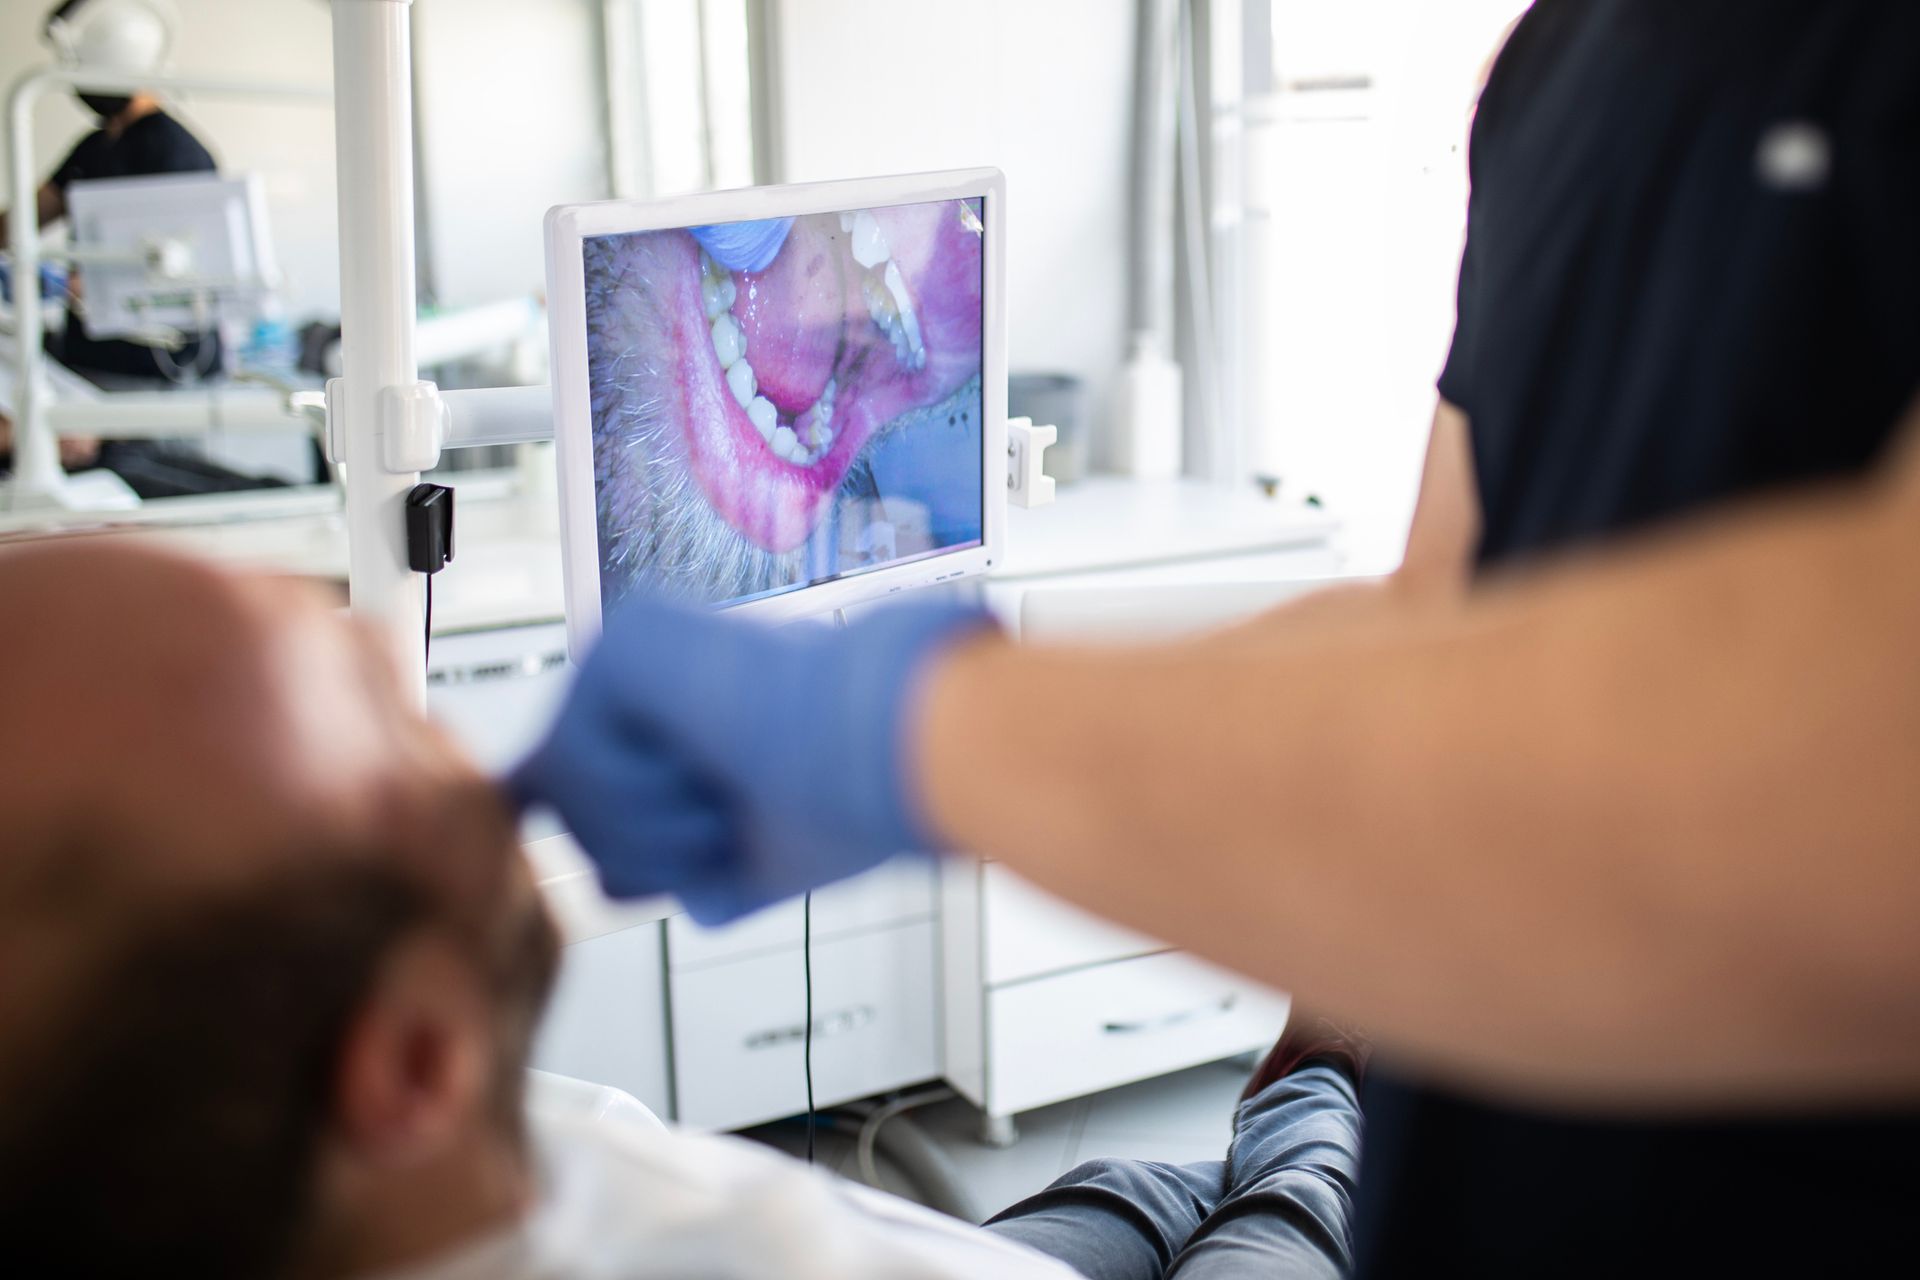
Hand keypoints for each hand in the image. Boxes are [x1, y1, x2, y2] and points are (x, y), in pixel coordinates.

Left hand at [510, 597, 994, 923]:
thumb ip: (670, 867)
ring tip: (719, 794)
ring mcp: (633, 664)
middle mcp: (652, 692)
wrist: (883, 750)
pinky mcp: (621, 644)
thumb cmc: (844, 804)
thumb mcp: (741, 862)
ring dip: (649, 830)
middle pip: (570, 822)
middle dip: (645, 854)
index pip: (596, 818)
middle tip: (723, 823)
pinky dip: (637, 791)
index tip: (699, 836)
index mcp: (686, 733)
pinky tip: (701, 754)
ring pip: (564, 802)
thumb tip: (605, 887)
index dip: (637, 855)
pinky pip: (565, 760)